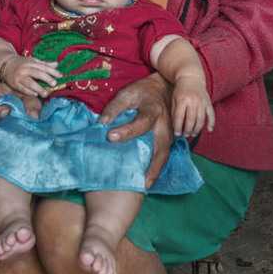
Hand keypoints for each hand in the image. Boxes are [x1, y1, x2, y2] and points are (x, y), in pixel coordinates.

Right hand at [2, 55, 59, 96]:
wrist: (5, 64)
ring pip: (30, 82)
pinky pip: (22, 88)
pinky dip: (29, 92)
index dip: (52, 71)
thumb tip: (57, 64)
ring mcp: (19, 76)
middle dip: (46, 79)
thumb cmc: (22, 63)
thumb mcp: (32, 61)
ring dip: (38, 88)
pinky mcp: (14, 83)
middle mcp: (25, 69)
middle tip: (54, 84)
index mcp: (31, 62)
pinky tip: (35, 94)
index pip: (43, 67)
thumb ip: (44, 64)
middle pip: (37, 73)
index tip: (60, 76)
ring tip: (46, 93)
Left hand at [100, 73, 173, 188]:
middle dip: (153, 167)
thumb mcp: (128, 93)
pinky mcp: (170, 139)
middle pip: (160, 148)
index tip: (110, 136)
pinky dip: (158, 167)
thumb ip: (115, 108)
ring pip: (165, 155)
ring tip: (144, 185)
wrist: (163, 88)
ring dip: (156, 171)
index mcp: (152, 111)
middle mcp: (164, 125)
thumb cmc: (142, 92)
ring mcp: (170, 134)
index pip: (140, 123)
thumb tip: (102, 124)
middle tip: (141, 183)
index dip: (126, 131)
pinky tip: (148, 178)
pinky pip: (165, 155)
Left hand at [172, 80, 214, 137]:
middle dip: (188, 130)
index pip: (180, 118)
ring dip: (197, 129)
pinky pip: (211, 114)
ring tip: (193, 134)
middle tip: (185, 135)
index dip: (178, 127)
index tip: (177, 134)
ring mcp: (202, 102)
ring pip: (201, 119)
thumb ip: (175, 113)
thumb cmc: (180, 90)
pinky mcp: (208, 102)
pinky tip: (209, 130)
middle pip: (191, 120)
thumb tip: (176, 127)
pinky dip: (211, 123)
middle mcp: (193, 101)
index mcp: (182, 100)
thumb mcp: (174, 99)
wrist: (191, 77)